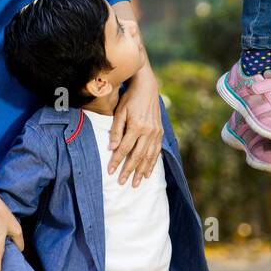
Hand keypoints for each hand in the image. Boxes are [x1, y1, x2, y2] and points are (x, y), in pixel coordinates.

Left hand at [109, 65, 162, 186]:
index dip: (117, 161)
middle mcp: (149, 131)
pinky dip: (152, 164)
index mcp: (137, 126)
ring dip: (141, 171)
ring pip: (148, 157)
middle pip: (137, 156)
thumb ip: (116, 130)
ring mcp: (156, 133)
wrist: (147, 87)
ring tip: (136, 183)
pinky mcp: (160, 133)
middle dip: (129, 171)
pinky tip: (148, 173)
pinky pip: (156, 152)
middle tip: (122, 183)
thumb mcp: (120, 111)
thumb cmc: (130, 98)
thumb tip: (111, 148)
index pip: (124, 148)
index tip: (110, 171)